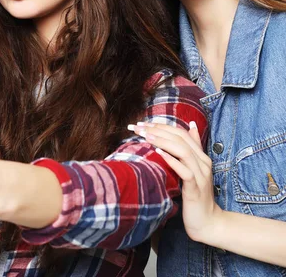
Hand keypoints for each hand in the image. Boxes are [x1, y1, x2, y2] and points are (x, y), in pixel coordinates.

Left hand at [128, 121, 222, 241]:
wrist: (207, 222)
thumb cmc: (195, 195)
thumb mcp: (192, 170)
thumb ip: (191, 150)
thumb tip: (192, 125)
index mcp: (201, 157)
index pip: (181, 133)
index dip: (161, 125)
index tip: (141, 123)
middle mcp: (203, 163)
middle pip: (180, 138)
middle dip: (158, 130)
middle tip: (138, 127)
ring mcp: (201, 175)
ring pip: (183, 151)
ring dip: (163, 141)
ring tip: (146, 136)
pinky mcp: (196, 189)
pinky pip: (185, 171)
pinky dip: (172, 160)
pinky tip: (158, 152)